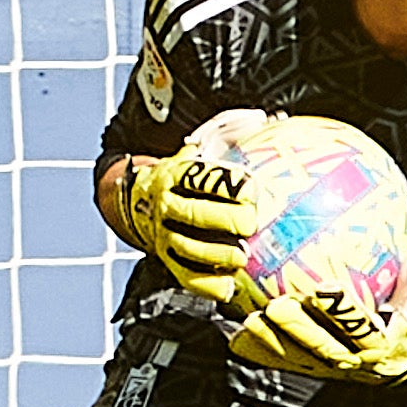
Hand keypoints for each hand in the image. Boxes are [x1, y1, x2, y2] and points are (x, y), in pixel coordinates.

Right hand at [119, 109, 274, 301]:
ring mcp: (164, 235)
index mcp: (177, 174)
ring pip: (186, 248)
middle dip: (222, 219)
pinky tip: (229, 288)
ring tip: (241, 258)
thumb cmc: (186, 172)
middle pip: (192, 213)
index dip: (225, 183)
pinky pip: (185, 277)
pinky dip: (207, 285)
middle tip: (250, 223)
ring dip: (214, 254)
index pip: (200, 177)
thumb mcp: (201, 144)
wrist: (139, 200)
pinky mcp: (167, 261)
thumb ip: (229, 131)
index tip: (251, 188)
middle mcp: (167, 205)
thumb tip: (266, 118)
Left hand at [230, 288, 406, 384]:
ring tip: (249, 320)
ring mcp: (330, 371)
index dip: (342, 308)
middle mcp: (354, 362)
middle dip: (297, 328)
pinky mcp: (312, 372)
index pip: (361, 326)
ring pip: (299, 359)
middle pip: (322, 347)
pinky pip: (284, 363)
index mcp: (382, 345)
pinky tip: (237, 337)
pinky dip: (260, 352)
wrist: (403, 359)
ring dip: (272, 342)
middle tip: (275, 306)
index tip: (325, 288)